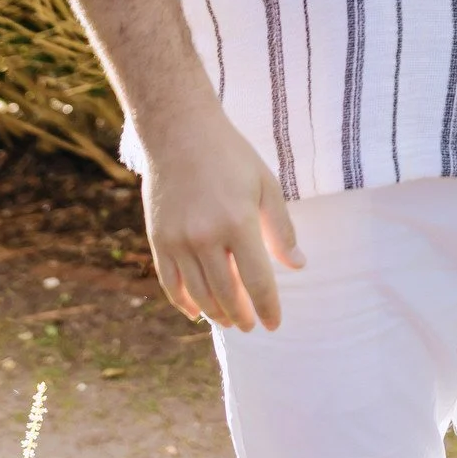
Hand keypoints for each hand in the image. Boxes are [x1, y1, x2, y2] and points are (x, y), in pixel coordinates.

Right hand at [139, 102, 303, 330]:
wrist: (180, 132)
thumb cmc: (231, 156)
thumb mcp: (266, 185)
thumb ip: (281, 229)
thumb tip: (298, 265)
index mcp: (239, 222)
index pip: (257, 281)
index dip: (268, 307)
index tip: (274, 324)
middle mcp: (206, 237)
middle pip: (227, 294)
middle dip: (241, 315)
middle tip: (251, 325)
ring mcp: (178, 240)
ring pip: (199, 294)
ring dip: (216, 313)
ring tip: (229, 320)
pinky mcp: (158, 239)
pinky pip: (170, 283)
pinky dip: (183, 302)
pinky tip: (196, 311)